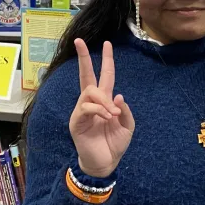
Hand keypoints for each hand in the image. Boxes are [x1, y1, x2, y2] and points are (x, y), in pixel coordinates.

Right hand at [69, 39, 134, 178]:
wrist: (105, 163)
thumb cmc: (114, 145)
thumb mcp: (128, 126)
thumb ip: (125, 110)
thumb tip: (117, 95)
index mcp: (105, 101)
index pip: (104, 76)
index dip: (106, 60)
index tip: (107, 43)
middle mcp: (92, 102)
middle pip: (86, 75)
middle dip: (84, 57)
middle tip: (79, 41)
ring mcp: (82, 111)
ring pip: (90, 91)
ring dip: (103, 100)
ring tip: (112, 114)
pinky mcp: (77, 121)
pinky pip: (86, 107)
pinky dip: (98, 110)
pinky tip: (106, 118)